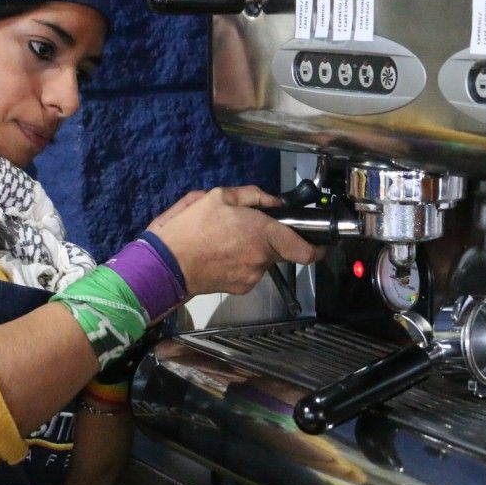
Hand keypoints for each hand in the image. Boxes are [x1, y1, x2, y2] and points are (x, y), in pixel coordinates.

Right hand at [149, 186, 323, 294]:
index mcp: (265, 234)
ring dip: (252, 251)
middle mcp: (263, 259)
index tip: (319, 243)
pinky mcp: (239, 288)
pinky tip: (219, 254)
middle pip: (280, 251)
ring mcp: (252, 277)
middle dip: (269, 240)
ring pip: (262, 261)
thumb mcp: (219, 196)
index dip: (316, 248)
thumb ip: (253, 196)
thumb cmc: (192, 228)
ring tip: (224, 239)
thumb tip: (275, 202)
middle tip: (245, 227)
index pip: (306, 250)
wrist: (167, 265)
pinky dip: (240, 263)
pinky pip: (248, 272)